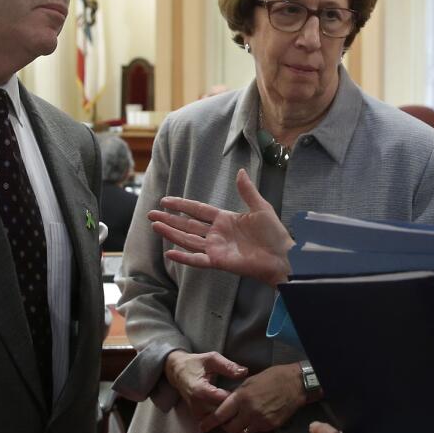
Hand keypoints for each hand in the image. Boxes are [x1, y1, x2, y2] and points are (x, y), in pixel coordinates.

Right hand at [149, 169, 294, 286]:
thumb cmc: (274, 233)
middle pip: (188, 225)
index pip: (198, 210)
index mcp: (225, 219)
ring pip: (188, 240)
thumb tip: (240, 170)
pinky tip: (169, 252)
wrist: (282, 255)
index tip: (166, 200)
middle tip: (151, 214)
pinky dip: (183, 257)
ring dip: (171, 234)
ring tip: (155, 226)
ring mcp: (216, 248)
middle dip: (170, 219)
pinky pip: (197, 259)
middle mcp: (217, 234)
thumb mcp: (260, 207)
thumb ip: (247, 191)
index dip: (182, 205)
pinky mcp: (218, 261)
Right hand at [164, 349, 247, 418]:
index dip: (235, 397)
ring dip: (232, 416)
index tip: (247, 393)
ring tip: (245, 410)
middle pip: (221, 413)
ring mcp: (197, 413)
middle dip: (236, 409)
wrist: (178, 373)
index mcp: (199, 389)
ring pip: (219, 420)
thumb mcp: (211, 359)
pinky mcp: (199, 417)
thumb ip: (227, 366)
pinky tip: (236, 413)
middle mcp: (197, 404)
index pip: (220, 398)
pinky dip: (225, 419)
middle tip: (249, 403)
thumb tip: (244, 372)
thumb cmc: (196, 364)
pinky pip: (215, 422)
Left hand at [201, 363, 304, 432]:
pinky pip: (257, 431)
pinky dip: (254, 427)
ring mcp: (260, 420)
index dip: (210, 422)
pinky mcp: (270, 426)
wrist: (295, 384)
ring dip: (241, 428)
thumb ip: (237, 395)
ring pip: (243, 432)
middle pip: (230, 428)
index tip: (203, 426)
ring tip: (245, 420)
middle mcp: (249, 411)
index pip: (221, 415)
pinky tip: (258, 418)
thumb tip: (228, 404)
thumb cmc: (272, 377)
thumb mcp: (250, 382)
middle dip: (227, 427)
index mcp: (241, 397)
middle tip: (228, 422)